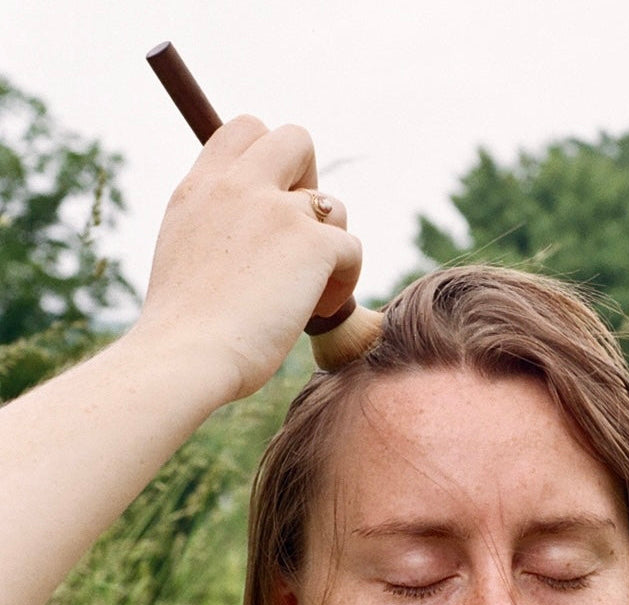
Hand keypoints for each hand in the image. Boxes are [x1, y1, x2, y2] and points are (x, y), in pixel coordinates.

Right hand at [135, 115, 361, 399]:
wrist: (184, 356)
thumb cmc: (183, 329)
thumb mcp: (184, 254)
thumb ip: (217, 226)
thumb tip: (256, 237)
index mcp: (200, 187)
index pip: (246, 131)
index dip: (271, 162)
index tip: (270, 207)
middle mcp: (238, 186)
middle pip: (296, 139)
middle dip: (310, 183)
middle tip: (300, 238)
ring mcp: (277, 211)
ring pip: (335, 205)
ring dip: (330, 246)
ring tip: (306, 291)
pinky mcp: (312, 244)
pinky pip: (352, 248)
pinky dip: (345, 280)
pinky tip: (317, 310)